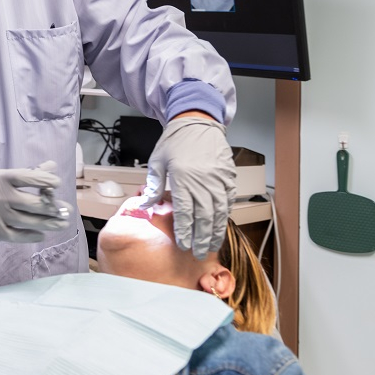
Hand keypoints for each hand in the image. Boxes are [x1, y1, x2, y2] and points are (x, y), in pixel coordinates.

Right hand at [0, 160, 71, 242]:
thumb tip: (52, 166)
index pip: (28, 177)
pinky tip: (42, 233)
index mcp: (3, 179)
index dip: (45, 180)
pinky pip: (19, 235)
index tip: (58, 183)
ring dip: (50, 223)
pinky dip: (33, 235)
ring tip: (63, 223)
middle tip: (67, 210)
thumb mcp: (4, 176)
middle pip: (34, 204)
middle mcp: (1, 197)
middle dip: (54, 207)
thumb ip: (29, 173)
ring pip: (30, 221)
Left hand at [139, 116, 235, 258]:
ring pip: (220, 212)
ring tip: (212, 245)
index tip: (183, 244)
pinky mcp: (228, 177)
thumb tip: (146, 206)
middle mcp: (203, 182)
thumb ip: (154, 186)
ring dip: (216, 231)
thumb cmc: (175, 141)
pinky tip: (221, 225)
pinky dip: (225, 215)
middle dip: (202, 238)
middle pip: (205, 217)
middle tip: (200, 253)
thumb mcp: (158, 161)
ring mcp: (219, 180)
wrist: (197, 121)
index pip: (185, 213)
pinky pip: (229, 200)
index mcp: (183, 179)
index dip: (184, 231)